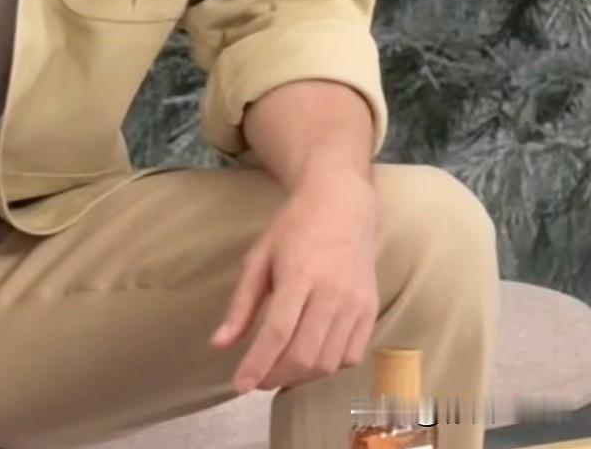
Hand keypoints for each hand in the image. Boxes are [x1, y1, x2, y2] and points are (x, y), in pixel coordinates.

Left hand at [210, 170, 379, 394]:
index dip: (257, 364)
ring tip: (280, 369)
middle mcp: (332, 293)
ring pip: (328, 362)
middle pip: (305, 354)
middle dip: (276, 376)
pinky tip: (310, 356)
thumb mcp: (259, 256)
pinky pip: (351, 355)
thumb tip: (219, 344)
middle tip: (258, 379)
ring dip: (301, 376)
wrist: (342, 205)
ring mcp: (356, 304)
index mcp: (299, 275)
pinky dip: (328, 366)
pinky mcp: (371, 310)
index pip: (277, 332)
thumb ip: (241, 303)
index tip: (240, 385)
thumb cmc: (294, 227)